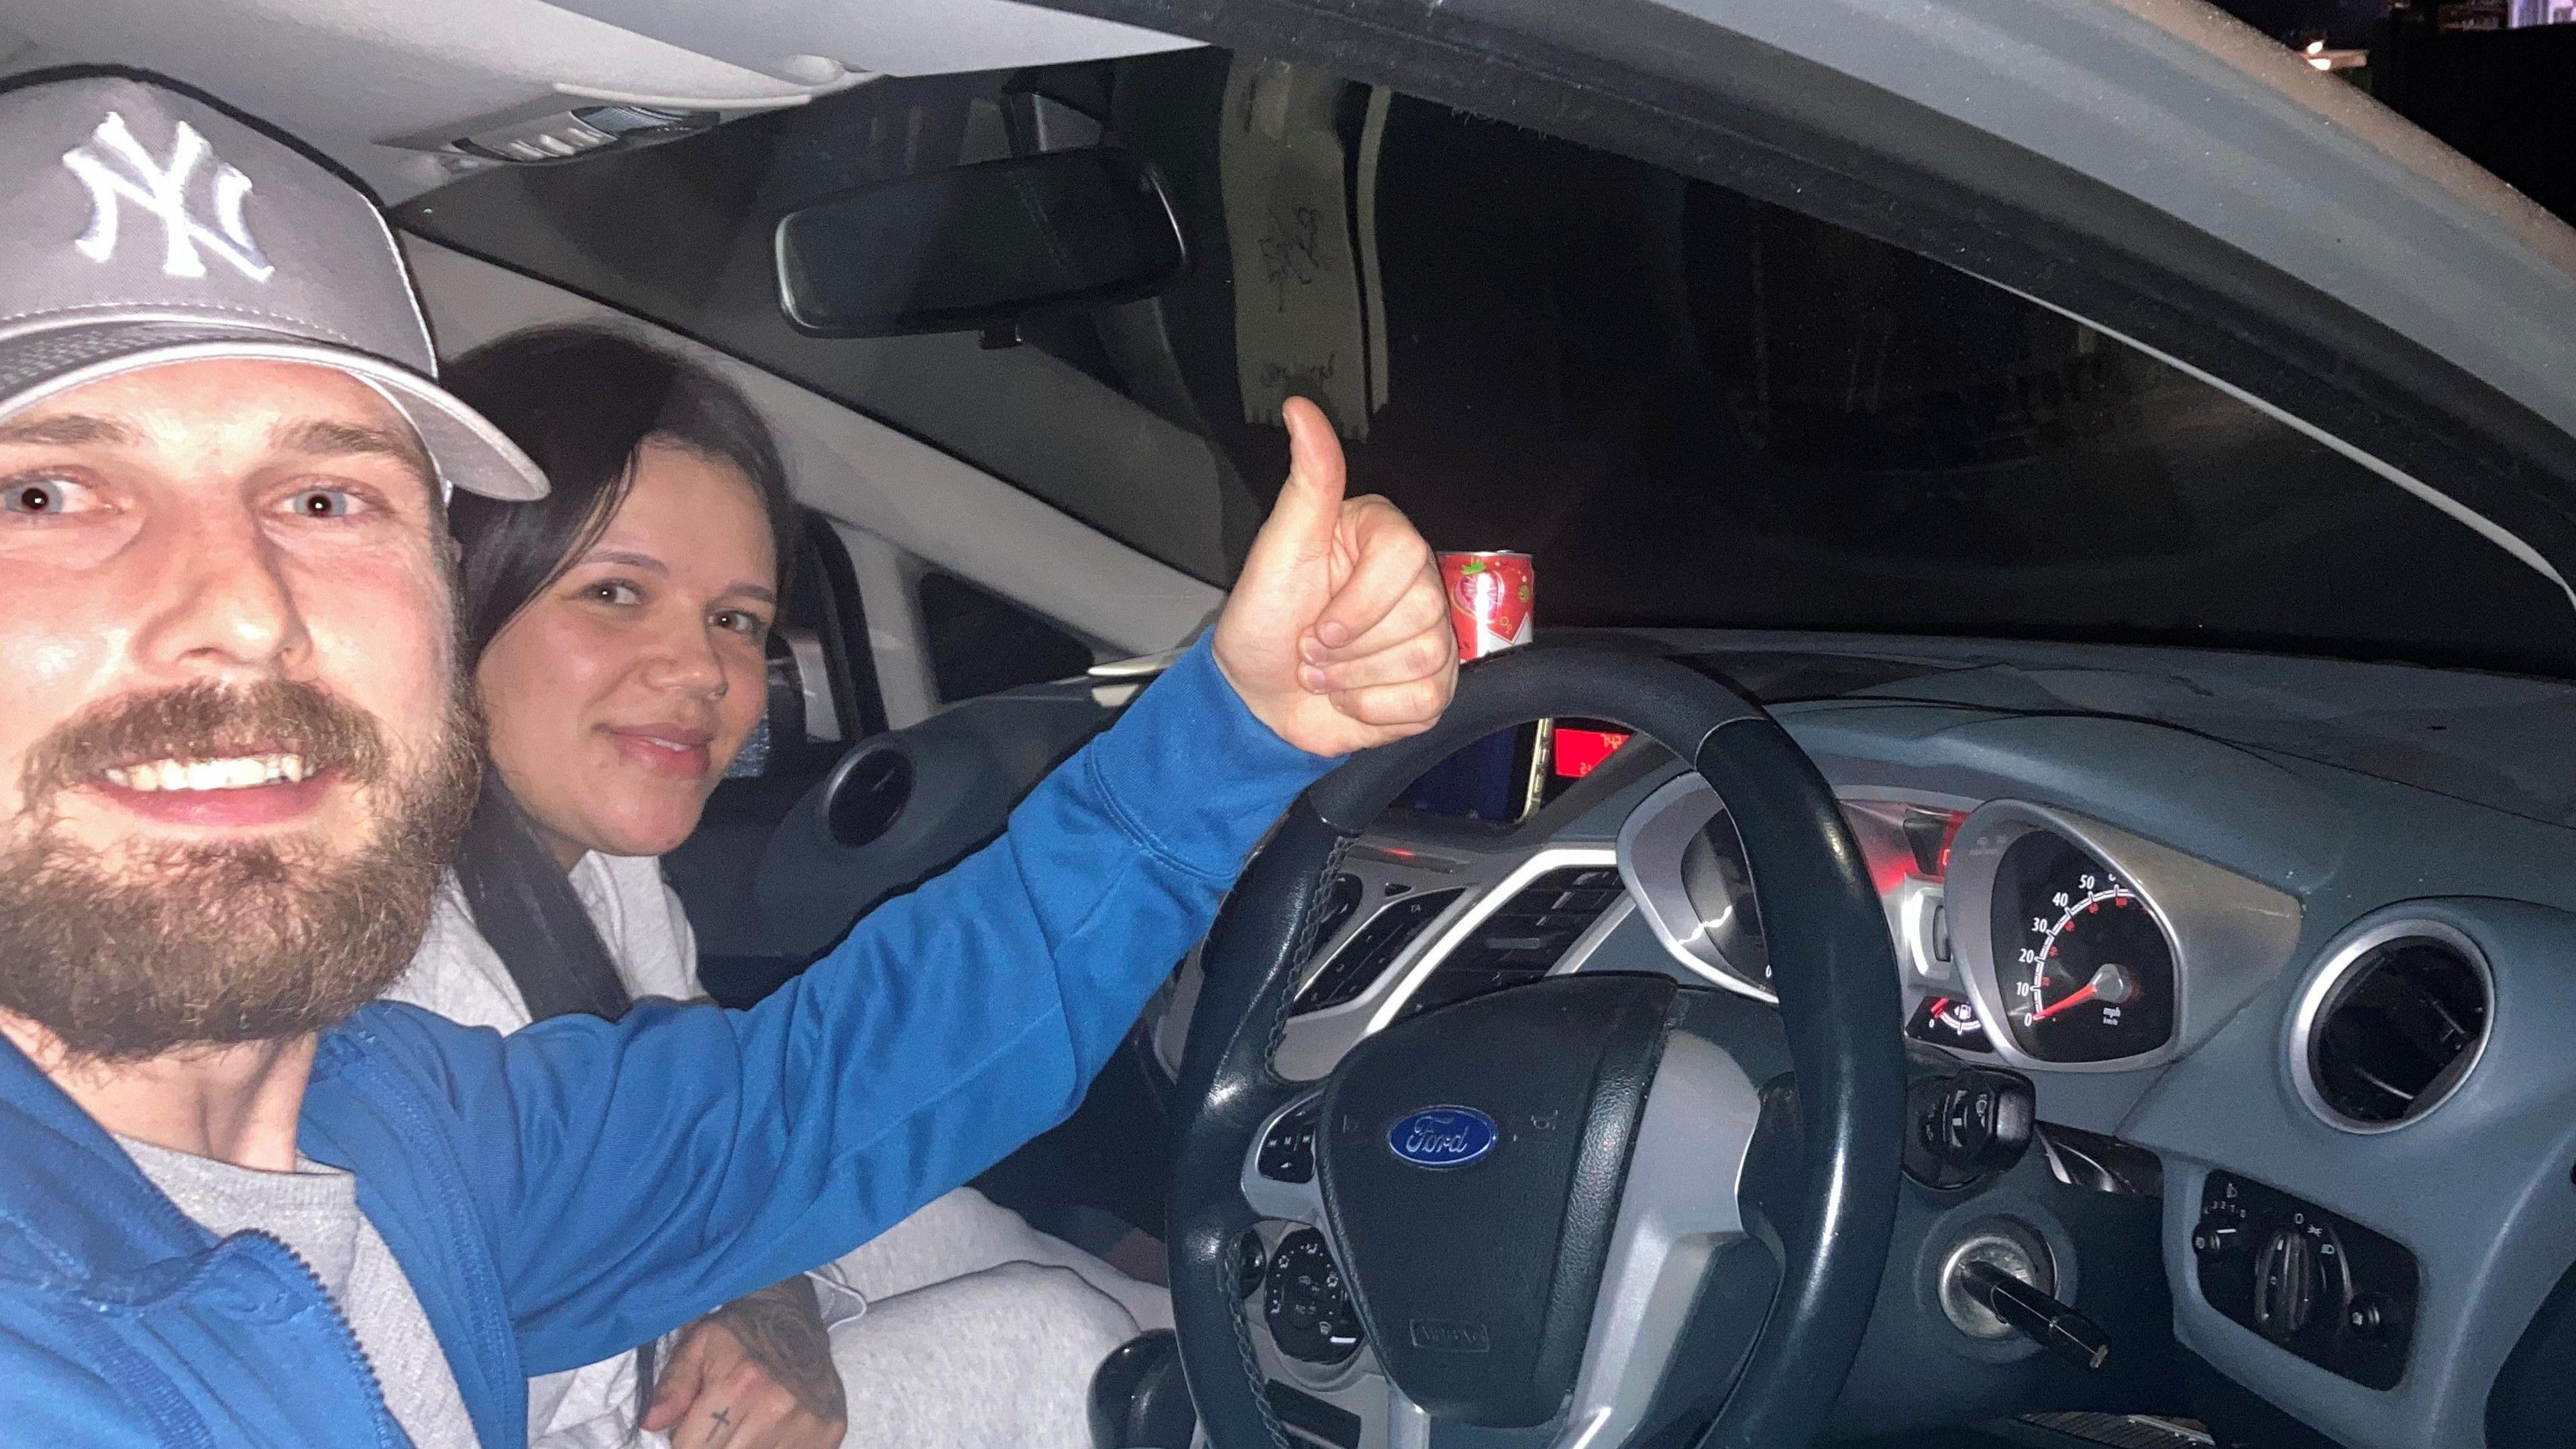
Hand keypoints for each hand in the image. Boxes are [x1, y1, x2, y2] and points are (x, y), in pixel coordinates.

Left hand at [641, 1280, 845, 1448]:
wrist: (798, 1317)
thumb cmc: (742, 1333)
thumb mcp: (698, 1346)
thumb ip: (673, 1385)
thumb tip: (651, 1423)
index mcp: (739, 1385)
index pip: (691, 1448)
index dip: (686, 1442)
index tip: (693, 1429)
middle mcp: (776, 1409)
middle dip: (713, 1446)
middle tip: (720, 1424)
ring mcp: (807, 1425)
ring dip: (745, 1447)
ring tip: (745, 1425)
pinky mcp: (829, 1434)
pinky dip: (774, 1448)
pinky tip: (770, 1431)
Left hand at [1213, 397, 1457, 755]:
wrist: (1257, 698)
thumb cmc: (1263, 623)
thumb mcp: (1277, 551)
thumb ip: (1306, 482)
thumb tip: (1300, 410)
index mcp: (1382, 539)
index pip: (1404, 558)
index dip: (1358, 604)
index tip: (1317, 623)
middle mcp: (1414, 582)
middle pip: (1419, 612)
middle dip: (1349, 648)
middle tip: (1314, 649)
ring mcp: (1431, 635)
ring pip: (1425, 658)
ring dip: (1357, 680)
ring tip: (1328, 673)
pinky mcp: (1433, 685)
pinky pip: (1428, 700)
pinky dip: (1375, 711)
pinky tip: (1352, 697)